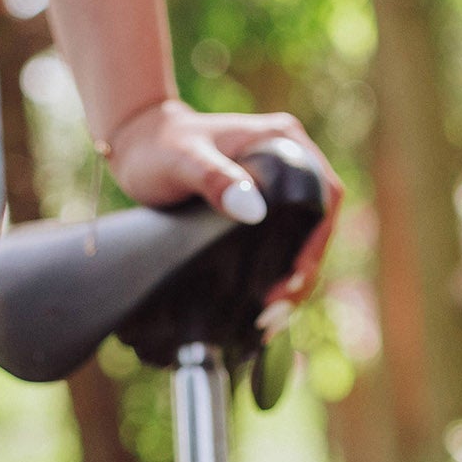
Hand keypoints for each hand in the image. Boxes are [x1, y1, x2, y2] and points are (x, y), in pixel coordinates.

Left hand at [104, 100, 340, 325]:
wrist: (136, 144)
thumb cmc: (158, 145)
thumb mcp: (183, 160)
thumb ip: (214, 178)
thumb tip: (253, 210)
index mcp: (284, 141)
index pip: (325, 196)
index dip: (318, 241)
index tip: (295, 277)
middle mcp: (290, 160)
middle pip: (317, 224)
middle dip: (304, 271)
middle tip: (276, 312)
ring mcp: (277, 184)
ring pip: (301, 238)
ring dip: (292, 279)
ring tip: (269, 320)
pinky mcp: (261, 205)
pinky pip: (281, 241)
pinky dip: (277, 273)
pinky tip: (262, 307)